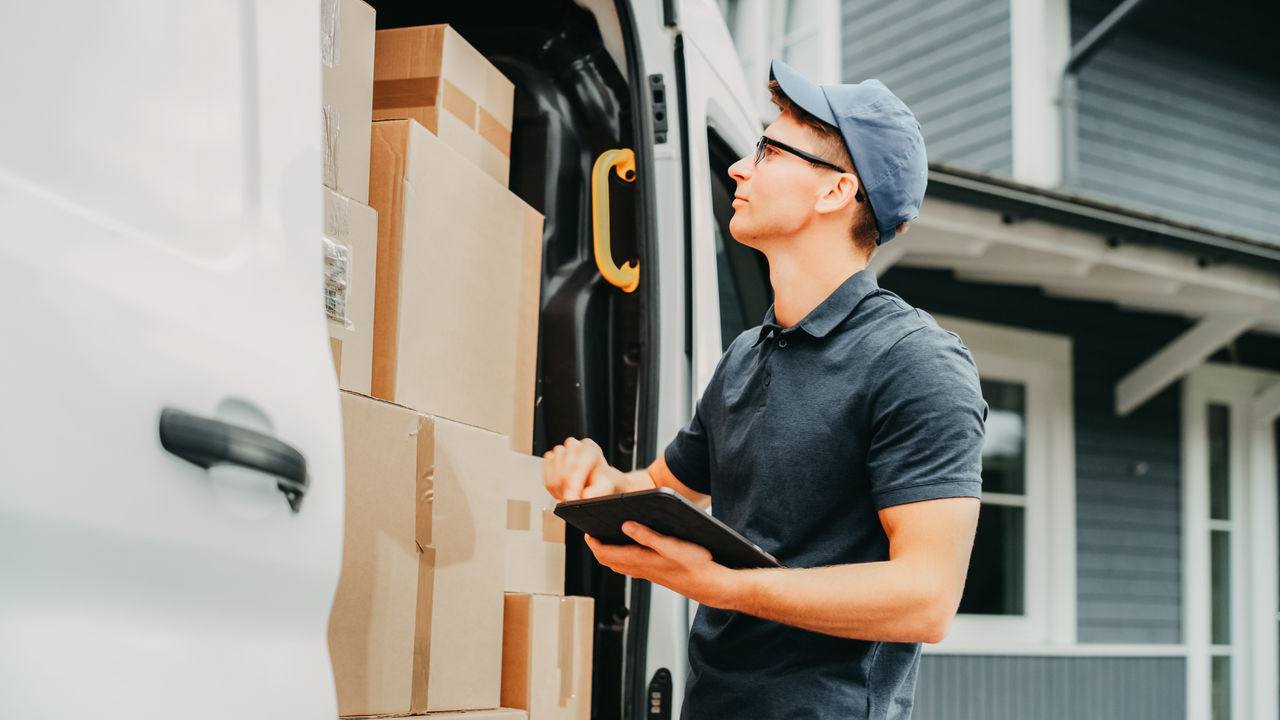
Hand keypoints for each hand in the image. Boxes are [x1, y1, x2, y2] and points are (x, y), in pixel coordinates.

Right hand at [543, 437, 624, 500]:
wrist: (595, 480)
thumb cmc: (601, 482)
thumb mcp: (606, 487)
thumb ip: (598, 491)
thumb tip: (586, 496)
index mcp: (591, 449)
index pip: (579, 463)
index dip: (573, 483)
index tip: (571, 498)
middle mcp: (575, 447)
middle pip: (564, 468)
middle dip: (567, 489)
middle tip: (572, 501)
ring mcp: (561, 451)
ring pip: (554, 471)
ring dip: (559, 489)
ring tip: (569, 495)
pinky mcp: (550, 458)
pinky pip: (545, 473)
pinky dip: (552, 487)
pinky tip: (562, 490)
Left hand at [585, 522, 737, 608]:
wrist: (711, 585)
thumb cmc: (696, 565)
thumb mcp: (671, 545)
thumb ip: (647, 535)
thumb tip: (625, 525)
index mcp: (641, 560)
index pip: (606, 554)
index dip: (594, 543)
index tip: (586, 532)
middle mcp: (641, 569)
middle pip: (609, 561)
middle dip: (598, 548)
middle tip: (592, 534)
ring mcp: (648, 573)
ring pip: (620, 565)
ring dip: (610, 554)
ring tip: (606, 540)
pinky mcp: (657, 574)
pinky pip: (632, 567)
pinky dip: (624, 558)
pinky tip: (631, 550)